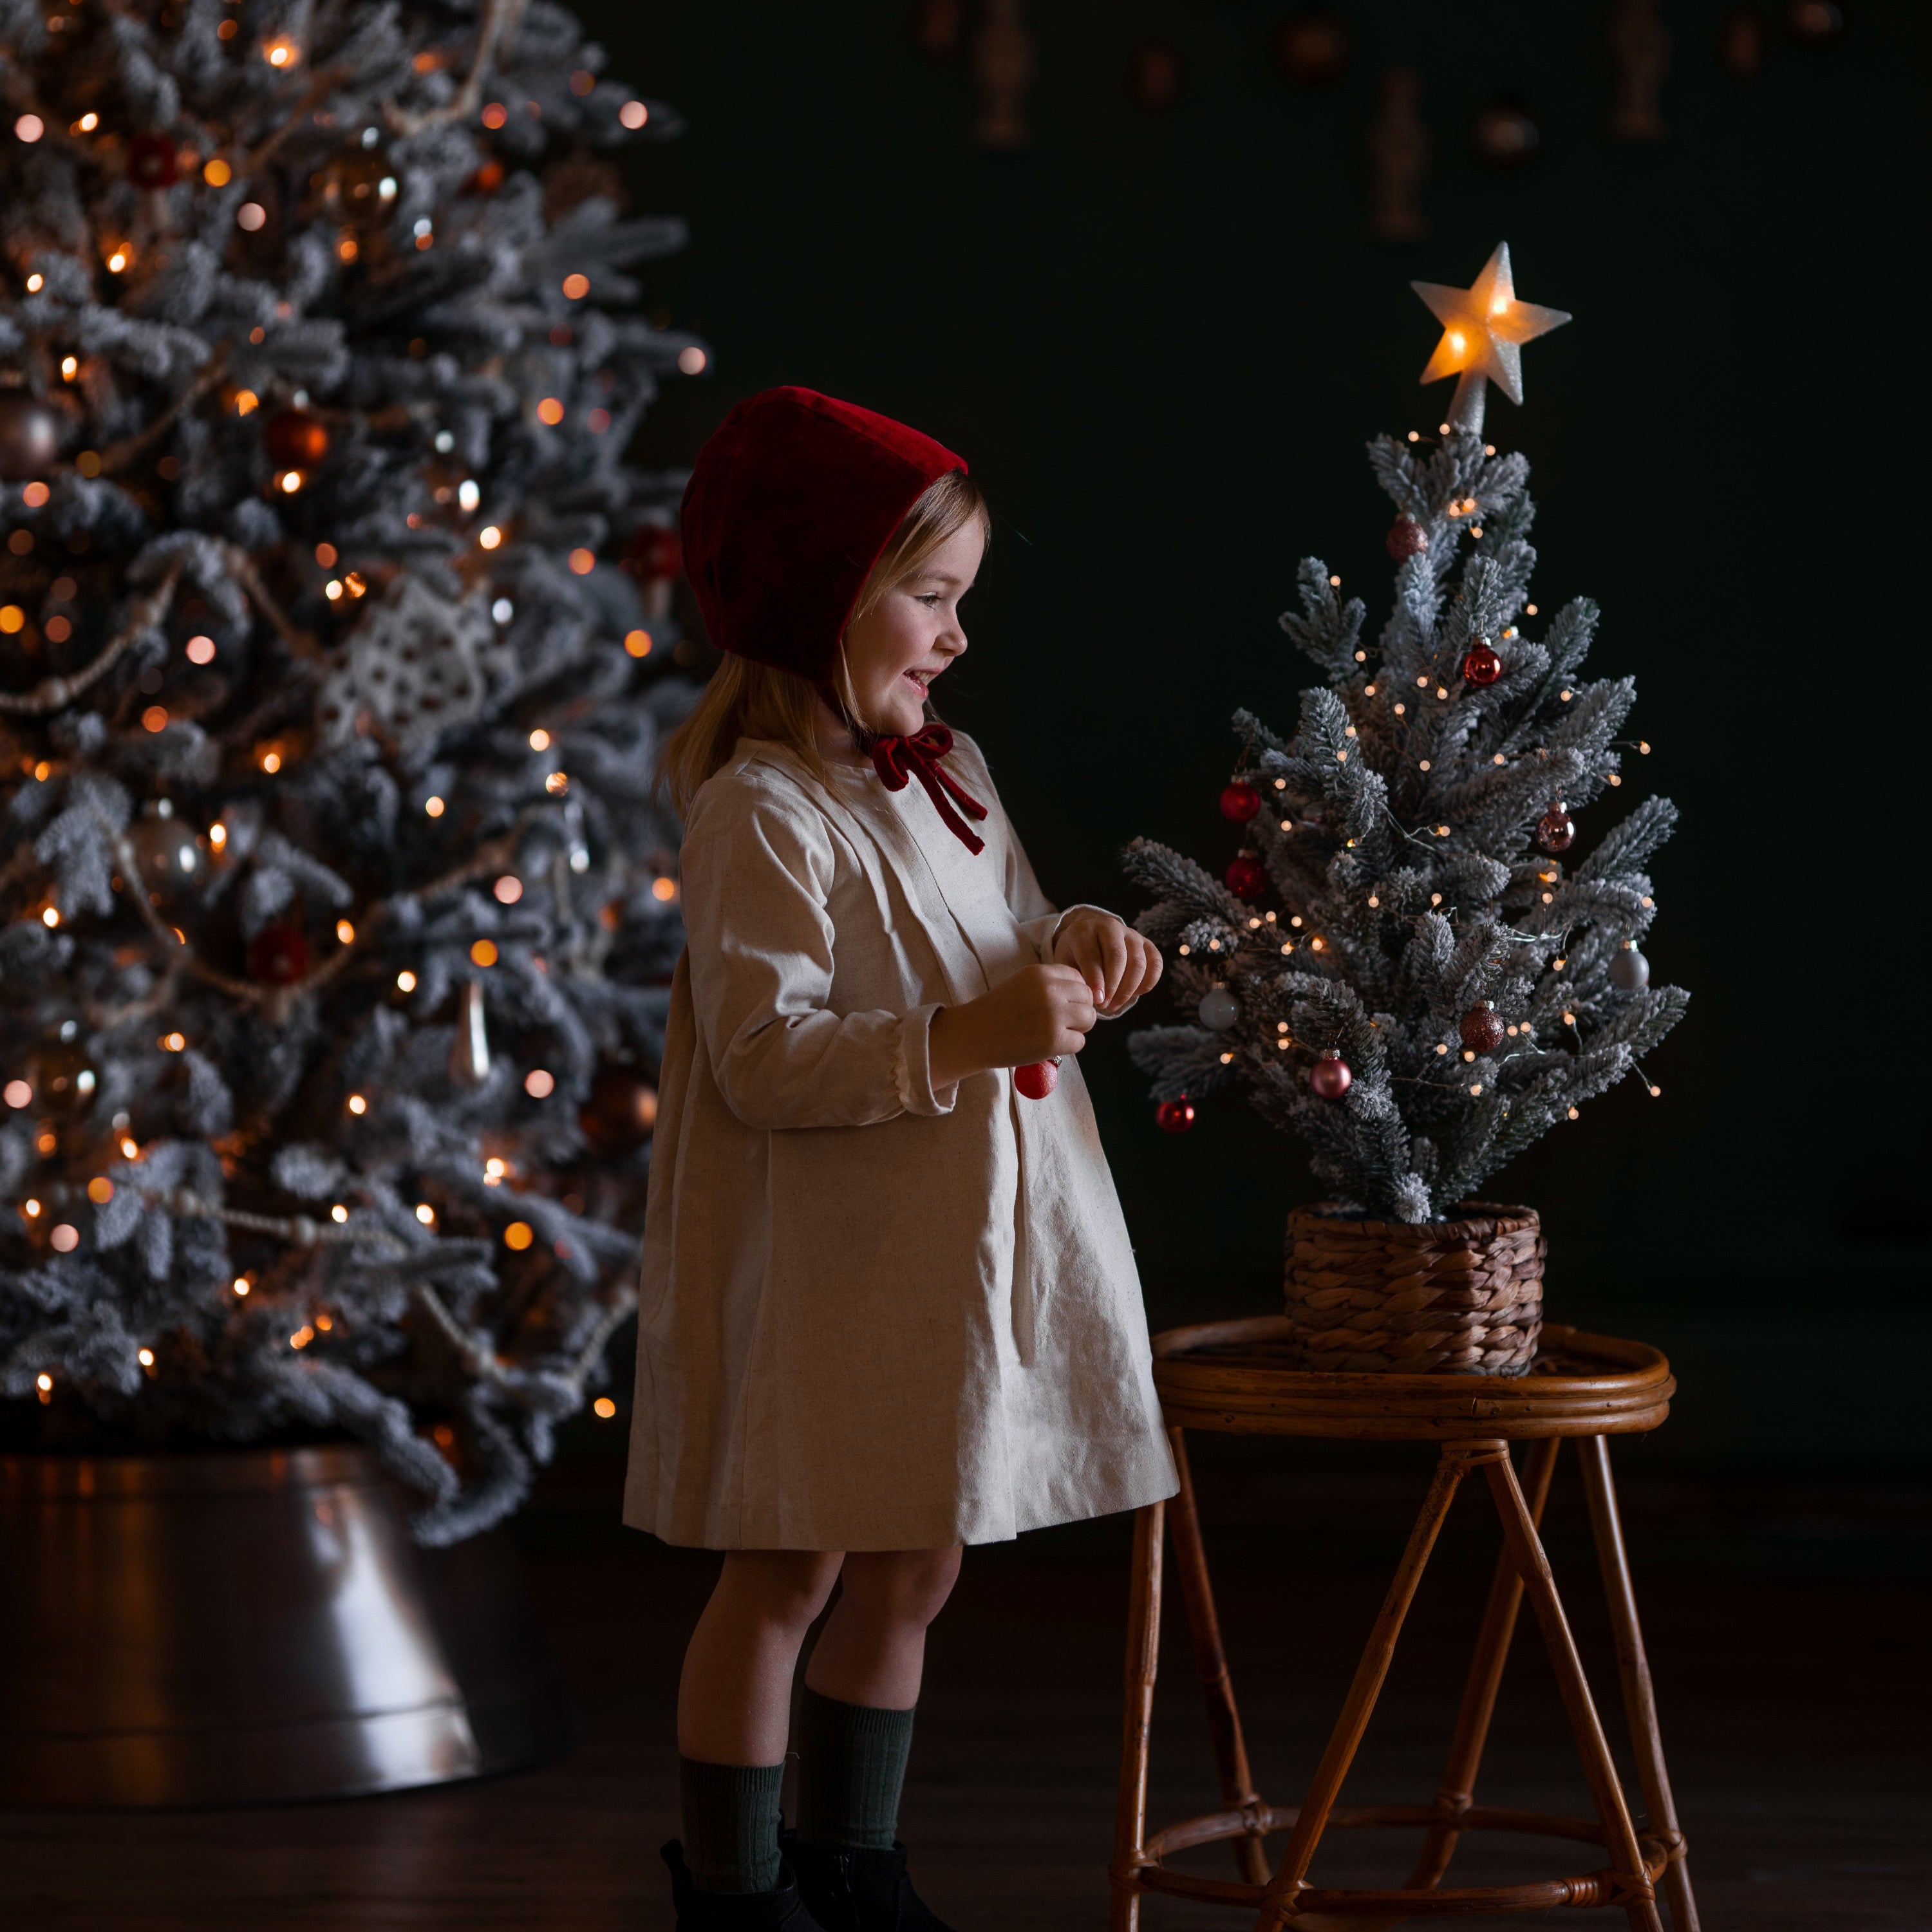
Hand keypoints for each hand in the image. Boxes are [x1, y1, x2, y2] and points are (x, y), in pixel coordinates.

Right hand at [928, 964, 1095, 1087]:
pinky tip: (1049, 1045)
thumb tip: (1086, 994)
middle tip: (1061, 1022)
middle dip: (1079, 1011)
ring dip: (1077, 1028)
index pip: (1078, 978)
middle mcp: (1050, 991)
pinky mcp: (1054, 1040)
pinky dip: (1068, 1046)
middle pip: (1088, 998)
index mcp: (1041, 973)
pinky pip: (1080, 1042)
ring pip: (1089, 1019)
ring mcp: (1053, 1016)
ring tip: (1057, 1033)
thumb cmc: (998, 1011)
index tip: (1061, 1005)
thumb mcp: (1023, 983)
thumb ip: (1051, 984)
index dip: (1074, 994)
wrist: (973, 1035)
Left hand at [1052, 909, 1163, 1015]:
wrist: (1089, 941)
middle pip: (1117, 957)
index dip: (1095, 981)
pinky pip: (1155, 963)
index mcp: (1083, 930)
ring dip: (1128, 988)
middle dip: (1113, 986)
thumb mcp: (1067, 965)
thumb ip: (1077, 978)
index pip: (1092, 956)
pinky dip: (1147, 983)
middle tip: (1105, 1005)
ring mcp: (1130, 933)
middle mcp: (1109, 926)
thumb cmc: (1075, 958)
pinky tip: (1133, 995)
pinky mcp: (1146, 942)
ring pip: (1138, 961)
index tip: (1096, 1001)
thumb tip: (1096, 997)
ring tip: (1115, 1004)